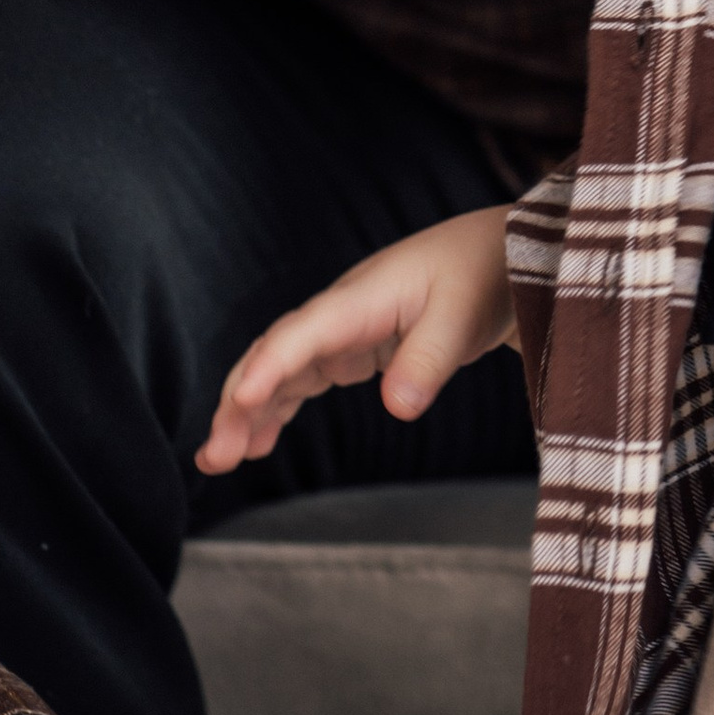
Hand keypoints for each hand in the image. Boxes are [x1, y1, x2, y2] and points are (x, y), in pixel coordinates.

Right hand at [198, 205, 514, 471]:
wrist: (498, 254)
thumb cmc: (481, 275)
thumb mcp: (464, 317)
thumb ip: (428, 361)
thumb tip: (399, 409)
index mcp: (362, 296)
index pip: (304, 332)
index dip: (271, 365)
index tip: (242, 400)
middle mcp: (340, 311)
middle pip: (275, 354)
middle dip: (239, 401)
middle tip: (215, 454)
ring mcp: (342, 329)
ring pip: (280, 370)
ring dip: (247, 412)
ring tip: (218, 460)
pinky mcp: (353, 346)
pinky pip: (301, 378)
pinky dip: (276, 409)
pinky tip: (256, 443)